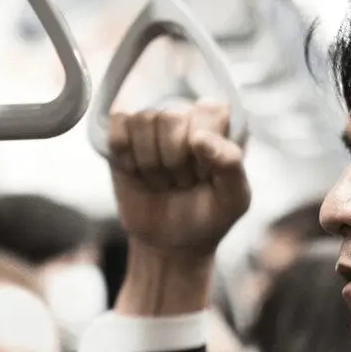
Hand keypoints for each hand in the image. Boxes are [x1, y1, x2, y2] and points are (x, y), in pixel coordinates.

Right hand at [105, 101, 249, 257]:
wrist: (171, 241)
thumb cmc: (209, 214)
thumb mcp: (234, 199)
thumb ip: (230, 164)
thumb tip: (198, 138)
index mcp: (219, 121)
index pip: (209, 110)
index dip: (204, 149)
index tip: (206, 175)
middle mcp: (186, 113)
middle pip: (170, 116)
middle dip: (174, 161)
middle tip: (181, 181)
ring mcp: (152, 121)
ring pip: (141, 120)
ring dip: (149, 163)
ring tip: (161, 179)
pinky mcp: (122, 133)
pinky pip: (117, 123)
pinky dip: (125, 156)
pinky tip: (136, 171)